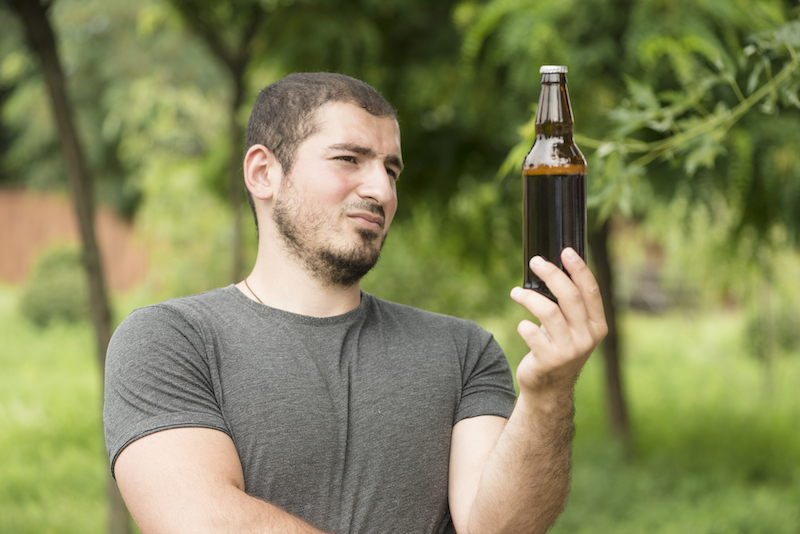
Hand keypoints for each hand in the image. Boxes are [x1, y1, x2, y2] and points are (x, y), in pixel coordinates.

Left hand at [510, 248, 607, 399]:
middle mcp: (587, 338)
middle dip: (551, 274)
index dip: (579, 269)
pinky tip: (521, 325)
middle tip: (535, 261)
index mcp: (597, 326)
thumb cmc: (557, 348)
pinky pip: (532, 333)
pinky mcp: (549, 360)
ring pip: (549, 312)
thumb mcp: (572, 328)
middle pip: (570, 296)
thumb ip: (570, 305)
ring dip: (529, 297)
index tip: (565, 251)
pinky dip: (523, 326)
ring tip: (515, 293)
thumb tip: (554, 266)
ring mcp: (569, 350)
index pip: (590, 291)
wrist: (548, 388)